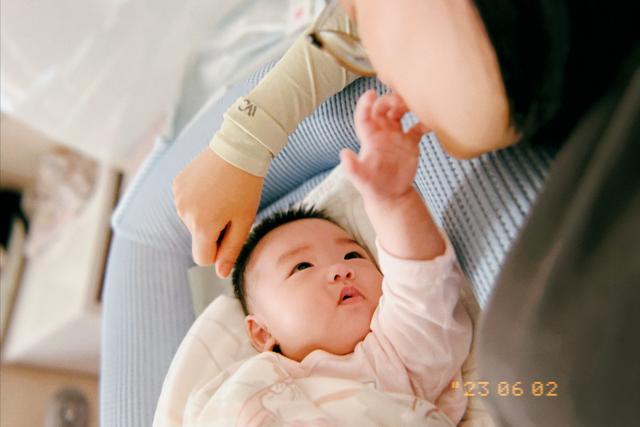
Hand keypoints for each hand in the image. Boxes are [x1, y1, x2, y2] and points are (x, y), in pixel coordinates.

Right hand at [173, 149, 262, 276]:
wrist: (238, 147)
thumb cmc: (246, 187)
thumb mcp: (244, 221)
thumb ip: (231, 250)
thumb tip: (219, 273)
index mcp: (202, 225)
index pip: (203, 258)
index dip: (218, 251)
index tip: (231, 233)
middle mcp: (184, 213)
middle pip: (198, 238)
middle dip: (213, 230)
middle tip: (231, 207)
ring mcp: (178, 198)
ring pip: (193, 221)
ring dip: (206, 214)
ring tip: (222, 193)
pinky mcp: (176, 184)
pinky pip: (187, 203)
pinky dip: (198, 199)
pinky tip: (212, 184)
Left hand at [340, 90, 428, 202]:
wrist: (391, 196)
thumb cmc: (372, 187)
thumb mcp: (360, 178)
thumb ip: (351, 167)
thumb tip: (344, 153)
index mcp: (368, 138)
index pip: (364, 116)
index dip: (365, 104)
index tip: (370, 93)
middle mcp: (381, 133)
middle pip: (382, 109)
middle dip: (388, 100)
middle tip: (399, 100)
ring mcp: (396, 136)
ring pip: (399, 113)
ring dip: (405, 105)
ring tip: (414, 104)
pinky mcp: (410, 143)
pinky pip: (418, 127)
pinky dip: (424, 122)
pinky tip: (431, 123)